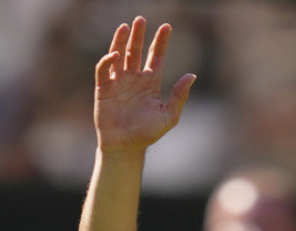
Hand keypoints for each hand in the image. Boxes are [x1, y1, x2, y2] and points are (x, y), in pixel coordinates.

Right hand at [94, 16, 195, 153]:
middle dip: (140, 35)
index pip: (156, 56)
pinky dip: (108, 60)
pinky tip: (115, 54)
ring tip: (126, 26)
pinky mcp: (103, 88)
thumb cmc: (147, 133)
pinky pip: (104, 69)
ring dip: (121, 40)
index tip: (167, 26)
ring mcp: (118, 82)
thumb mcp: (169, 115)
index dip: (161, 42)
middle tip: (141, 19)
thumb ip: (180, 96)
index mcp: (150, 83)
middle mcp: (134, 79)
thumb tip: (192, 75)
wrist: (126, 147)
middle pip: (137, 51)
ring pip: (120, 55)